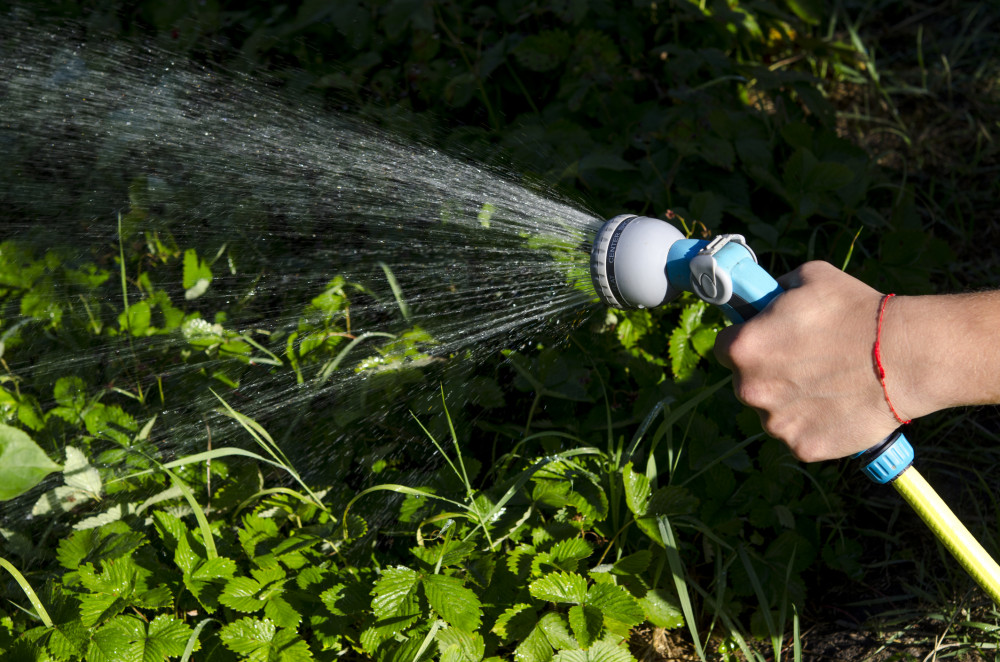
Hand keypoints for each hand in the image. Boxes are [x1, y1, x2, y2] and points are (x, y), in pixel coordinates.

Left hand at [713, 261, 900, 461]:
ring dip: (789, 400)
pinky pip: (798, 433)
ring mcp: (775, 423)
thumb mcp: (808, 278)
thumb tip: (764, 299)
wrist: (906, 357)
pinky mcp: (802, 447)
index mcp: (743, 348)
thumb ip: (774, 292)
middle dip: (767, 373)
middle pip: (745, 382)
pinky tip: (837, 405)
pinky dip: (813, 423)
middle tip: (803, 361)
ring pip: (771, 411)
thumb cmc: (856, 311)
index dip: (745, 342)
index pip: (724, 348)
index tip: (765, 340)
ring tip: (827, 382)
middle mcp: (750, 390)